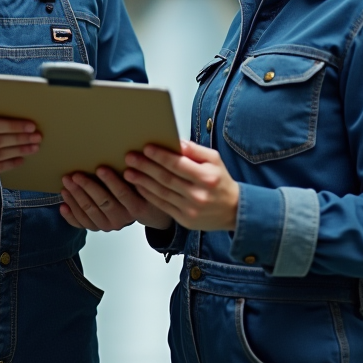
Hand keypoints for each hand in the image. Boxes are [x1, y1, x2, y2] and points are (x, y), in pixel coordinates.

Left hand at [59, 167, 172, 231]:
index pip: (122, 194)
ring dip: (75, 198)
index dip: (111, 181)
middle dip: (87, 187)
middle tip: (75, 175)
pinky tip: (63, 205)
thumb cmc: (140, 191)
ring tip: (66, 184)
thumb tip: (129, 156)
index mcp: (135, 207)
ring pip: (89, 212)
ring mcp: (107, 225)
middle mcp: (121, 220)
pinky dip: (70, 215)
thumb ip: (136, 174)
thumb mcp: (144, 183)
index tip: (100, 168)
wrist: (144, 212)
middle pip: (102, 202)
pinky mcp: (97, 228)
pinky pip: (81, 223)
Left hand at [123, 141, 239, 231]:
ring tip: (129, 172)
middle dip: (146, 167)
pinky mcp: (184, 220)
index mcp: (207, 177)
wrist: (233, 210)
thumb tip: (176, 142)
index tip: (146, 148)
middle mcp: (198, 195)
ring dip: (142, 182)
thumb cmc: (221, 182)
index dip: (160, 156)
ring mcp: (191, 209)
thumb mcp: (214, 160)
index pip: (178, 164)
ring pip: (161, 193)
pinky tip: (140, 187)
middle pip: (166, 178)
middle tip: (130, 158)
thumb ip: (195, 150)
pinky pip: (163, 206)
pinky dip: (149, 195)